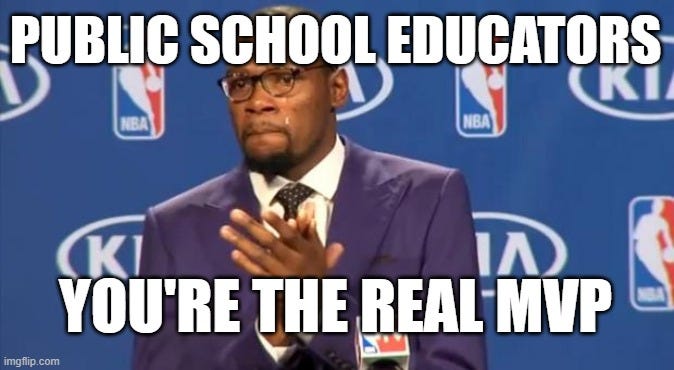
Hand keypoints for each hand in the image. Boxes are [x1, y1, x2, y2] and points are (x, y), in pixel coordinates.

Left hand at [220, 207, 342, 277]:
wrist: (310, 300)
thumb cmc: (314, 269)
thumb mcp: (318, 251)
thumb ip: (311, 231)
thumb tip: (306, 207)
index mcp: (306, 251)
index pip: (291, 236)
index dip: (278, 224)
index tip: (264, 211)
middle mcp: (293, 262)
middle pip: (270, 243)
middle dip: (251, 227)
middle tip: (234, 213)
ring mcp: (281, 274)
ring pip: (259, 256)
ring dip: (241, 242)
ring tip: (224, 230)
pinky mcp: (272, 285)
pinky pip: (257, 273)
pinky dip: (246, 264)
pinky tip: (233, 253)